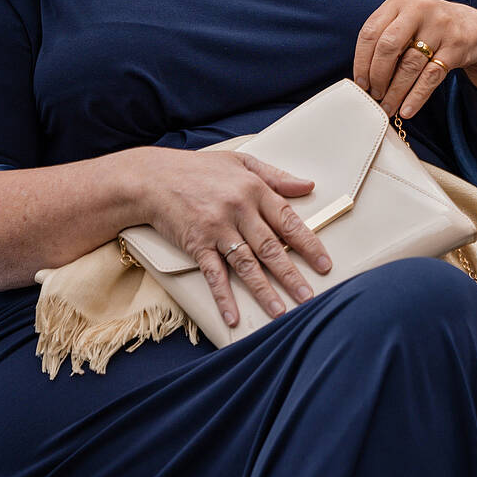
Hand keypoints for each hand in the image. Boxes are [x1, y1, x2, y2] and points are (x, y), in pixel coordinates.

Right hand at [140, 148, 331, 326]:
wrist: (152, 177)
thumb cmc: (199, 169)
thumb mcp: (242, 162)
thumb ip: (276, 176)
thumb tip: (308, 186)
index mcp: (255, 190)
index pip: (289, 221)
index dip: (309, 245)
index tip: (324, 264)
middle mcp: (239, 210)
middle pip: (271, 248)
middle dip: (291, 275)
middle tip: (309, 296)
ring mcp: (217, 229)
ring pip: (246, 264)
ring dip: (264, 290)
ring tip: (280, 311)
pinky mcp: (196, 243)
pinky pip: (213, 273)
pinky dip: (223, 295)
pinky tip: (233, 315)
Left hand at [352, 0, 476, 120]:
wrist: (473, 26)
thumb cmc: (429, 27)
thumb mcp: (406, 19)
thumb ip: (384, 36)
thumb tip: (362, 76)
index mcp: (399, 1)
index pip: (370, 33)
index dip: (361, 61)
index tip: (360, 83)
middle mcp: (419, 9)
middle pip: (388, 48)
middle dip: (377, 76)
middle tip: (374, 95)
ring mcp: (440, 27)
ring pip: (409, 65)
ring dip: (396, 92)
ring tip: (388, 107)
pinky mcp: (456, 46)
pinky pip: (431, 76)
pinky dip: (417, 97)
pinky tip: (407, 109)